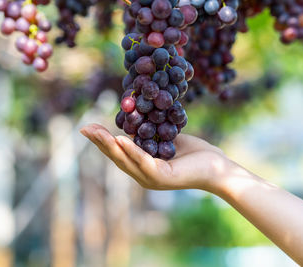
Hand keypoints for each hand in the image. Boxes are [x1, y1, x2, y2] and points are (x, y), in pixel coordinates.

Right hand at [80, 124, 231, 191]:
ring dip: (109, 145)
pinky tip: (119, 138)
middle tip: (84, 128)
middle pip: (116, 157)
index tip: (90, 127)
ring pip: (125, 160)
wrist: (218, 168)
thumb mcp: (168, 139)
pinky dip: (131, 150)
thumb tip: (138, 119)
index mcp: (143, 167)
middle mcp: (144, 175)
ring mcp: (152, 178)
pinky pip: (143, 161)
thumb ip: (152, 134)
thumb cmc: (195, 154)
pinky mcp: (163, 177)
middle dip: (100, 142)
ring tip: (95, 132)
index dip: (103, 141)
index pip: (119, 153)